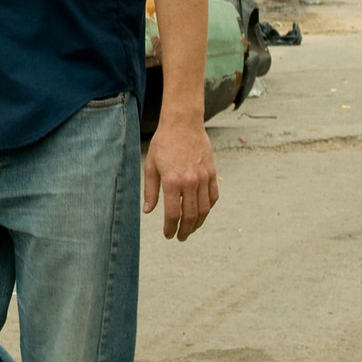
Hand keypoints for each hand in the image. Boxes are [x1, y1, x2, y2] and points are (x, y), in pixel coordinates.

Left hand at [144, 118, 217, 240]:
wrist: (183, 124)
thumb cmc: (163, 144)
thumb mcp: (150, 165)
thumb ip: (150, 190)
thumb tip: (148, 211)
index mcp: (172, 181)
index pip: (173, 213)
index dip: (170, 228)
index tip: (168, 235)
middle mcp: (190, 182)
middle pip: (190, 215)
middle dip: (185, 230)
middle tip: (180, 237)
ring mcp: (203, 178)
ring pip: (205, 209)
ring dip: (198, 223)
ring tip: (190, 229)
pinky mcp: (212, 174)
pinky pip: (213, 197)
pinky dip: (208, 208)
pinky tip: (201, 213)